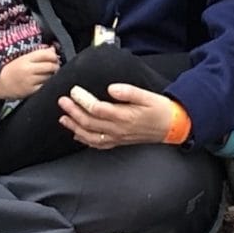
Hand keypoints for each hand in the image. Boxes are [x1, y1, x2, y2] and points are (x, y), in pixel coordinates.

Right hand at [0, 44, 61, 100]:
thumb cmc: (11, 70)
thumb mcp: (22, 58)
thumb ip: (38, 54)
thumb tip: (53, 49)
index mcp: (26, 59)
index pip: (46, 54)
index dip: (54, 55)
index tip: (55, 57)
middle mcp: (28, 69)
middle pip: (50, 66)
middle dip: (56, 66)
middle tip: (55, 67)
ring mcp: (30, 81)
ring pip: (49, 77)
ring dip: (52, 75)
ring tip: (49, 74)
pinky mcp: (30, 91)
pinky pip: (45, 86)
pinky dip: (47, 84)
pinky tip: (45, 82)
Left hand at [61, 81, 181, 149]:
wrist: (171, 126)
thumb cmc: (160, 109)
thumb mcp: (148, 96)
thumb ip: (129, 92)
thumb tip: (111, 88)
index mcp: (124, 116)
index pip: (97, 109)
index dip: (82, 100)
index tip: (74, 90)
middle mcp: (118, 130)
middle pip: (89, 122)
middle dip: (73, 111)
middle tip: (62, 101)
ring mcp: (117, 138)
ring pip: (89, 135)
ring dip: (74, 126)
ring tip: (63, 117)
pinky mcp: (118, 142)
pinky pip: (97, 144)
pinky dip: (84, 139)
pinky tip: (77, 134)